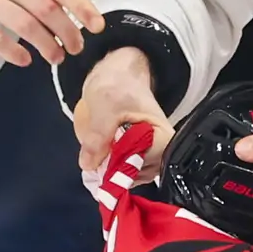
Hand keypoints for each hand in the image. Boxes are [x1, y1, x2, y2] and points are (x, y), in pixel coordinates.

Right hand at [0, 0, 95, 66]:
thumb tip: (62, 1)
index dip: (81, 6)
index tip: (95, 25)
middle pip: (44, 7)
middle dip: (67, 31)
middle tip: (75, 48)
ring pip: (24, 25)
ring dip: (46, 45)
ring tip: (55, 56)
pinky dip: (14, 52)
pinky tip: (25, 59)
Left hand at [69, 44, 166, 172]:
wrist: (120, 75)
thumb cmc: (119, 84)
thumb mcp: (105, 104)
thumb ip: (98, 134)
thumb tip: (89, 165)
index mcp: (163, 139)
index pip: (144, 167)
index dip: (120, 169)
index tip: (101, 165)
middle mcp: (162, 153)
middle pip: (135, 175)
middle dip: (111, 172)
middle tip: (93, 161)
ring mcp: (149, 158)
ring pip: (126, 177)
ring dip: (107, 170)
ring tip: (95, 154)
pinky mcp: (136, 158)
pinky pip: (121, 173)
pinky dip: (108, 168)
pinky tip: (97, 156)